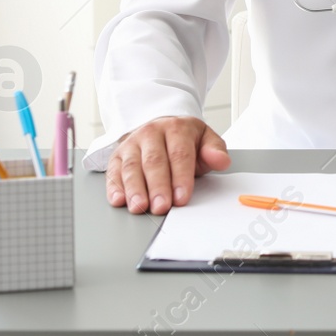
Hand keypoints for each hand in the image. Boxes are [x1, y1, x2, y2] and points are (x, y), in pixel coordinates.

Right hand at [105, 116, 229, 214]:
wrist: (160, 127)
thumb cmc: (184, 140)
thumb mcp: (204, 139)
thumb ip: (215, 150)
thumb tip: (222, 160)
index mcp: (176, 128)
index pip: (179, 154)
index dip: (181, 177)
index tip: (182, 198)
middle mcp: (151, 133)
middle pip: (154, 161)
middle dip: (158, 186)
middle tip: (161, 207)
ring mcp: (132, 144)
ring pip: (132, 167)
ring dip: (135, 189)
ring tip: (140, 207)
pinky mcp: (117, 155)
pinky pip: (114, 171)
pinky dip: (115, 187)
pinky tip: (119, 200)